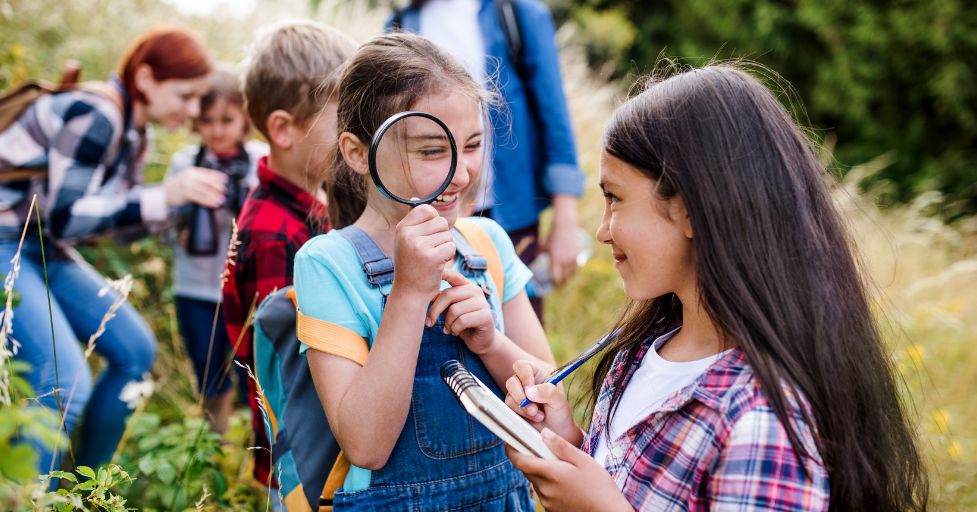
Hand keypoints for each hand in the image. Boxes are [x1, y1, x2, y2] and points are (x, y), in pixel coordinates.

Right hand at [164, 166, 226, 207]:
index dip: (217, 176)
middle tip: (225, 190)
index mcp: (192, 171)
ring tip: (222, 199)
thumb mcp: (188, 177)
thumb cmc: (179, 186)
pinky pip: (199, 198)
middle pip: (207, 181)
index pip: (207, 172)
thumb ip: (200, 178)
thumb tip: (216, 181)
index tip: (225, 179)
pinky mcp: (185, 194)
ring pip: (204, 190)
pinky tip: (214, 203)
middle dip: (217, 186)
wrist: (164, 192)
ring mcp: (187, 185)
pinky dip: (208, 201)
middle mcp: (190, 176)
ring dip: (214, 196)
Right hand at [392, 205, 454, 300]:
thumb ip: (414, 221)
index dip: (434, 222)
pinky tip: (437, 265)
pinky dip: (448, 257)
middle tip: (431, 252)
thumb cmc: (411, 265)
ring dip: (445, 248)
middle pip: (441, 222)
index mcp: (402, 228)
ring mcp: (419, 246)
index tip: (428, 236)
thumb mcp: (407, 240)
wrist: (409, 293)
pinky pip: (451, 247)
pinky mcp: (431, 257)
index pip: (427, 209)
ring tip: (433, 259)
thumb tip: (416, 197)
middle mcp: (408, 235)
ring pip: (447, 235)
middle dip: (442, 236)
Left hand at [427, 269, 496, 353]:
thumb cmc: (462, 323)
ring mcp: (482, 302)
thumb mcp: (449, 309)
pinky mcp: (486, 316)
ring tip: (449, 329)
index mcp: (466, 285)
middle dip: (435, 311)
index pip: (452, 275)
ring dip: (447, 323)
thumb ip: (441, 299)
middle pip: (448, 295)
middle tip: (429, 323)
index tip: (428, 273)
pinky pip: (462, 321)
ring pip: (454, 310)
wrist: (480, 341)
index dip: (442, 273)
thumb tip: (423, 293)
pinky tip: (456, 332)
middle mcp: (476, 290)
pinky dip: (455, 329)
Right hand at [504, 360, 579, 443]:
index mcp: (536, 374)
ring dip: (523, 409)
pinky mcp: (513, 410)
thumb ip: (547, 391)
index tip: (531, 390)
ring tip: (539, 416)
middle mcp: (524, 383)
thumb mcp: (559, 400)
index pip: (521, 366)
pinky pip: (509, 410)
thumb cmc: (560, 412)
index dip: (524, 377)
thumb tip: (529, 392)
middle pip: (511, 382)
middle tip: (534, 408)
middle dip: (521, 396)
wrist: (557, 432)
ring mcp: (517, 396)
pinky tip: (534, 419)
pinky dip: (521, 416)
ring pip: (509, 398)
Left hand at [506, 428, 631, 511]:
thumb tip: (543, 433)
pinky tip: (567, 483)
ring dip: (542, 472)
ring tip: (563, 467)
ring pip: (536, 481)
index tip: (511, 439)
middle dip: (532, 458)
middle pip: (527, 470)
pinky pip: (544, 492)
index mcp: (550, 473)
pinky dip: (550, 484)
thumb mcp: (583, 460)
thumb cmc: (599, 486)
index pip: (519, 460)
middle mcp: (544, 489)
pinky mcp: (552, 509)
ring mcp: (547, 501)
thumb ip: (561, 446)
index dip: (511, 448)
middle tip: (545, 449)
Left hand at [545, 196, 579, 285]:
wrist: (565, 226)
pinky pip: (577, 268)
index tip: (553, 285)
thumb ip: (539, 253)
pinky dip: (574, 273)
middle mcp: (565, 261)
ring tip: (565, 281)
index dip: (555, 284)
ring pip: (572, 274)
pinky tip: (571, 275)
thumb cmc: (552, 236)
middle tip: (559, 286)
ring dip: (569, 279)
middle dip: (562, 283)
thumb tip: (535, 258)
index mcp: (555, 260)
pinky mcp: (579, 255)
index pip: (556, 277)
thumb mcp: (544, 246)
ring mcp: (573, 258)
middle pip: (565, 278)